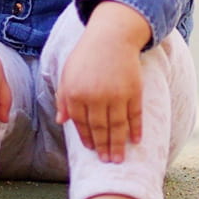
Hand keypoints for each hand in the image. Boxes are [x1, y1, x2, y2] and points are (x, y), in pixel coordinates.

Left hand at [57, 3, 150, 163]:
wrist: (112, 36)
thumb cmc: (87, 56)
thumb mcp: (68, 74)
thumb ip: (63, 98)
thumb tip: (61, 122)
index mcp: (76, 94)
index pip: (81, 123)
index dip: (87, 138)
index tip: (92, 149)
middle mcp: (95, 97)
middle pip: (100, 129)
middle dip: (103, 147)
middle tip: (107, 161)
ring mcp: (116, 95)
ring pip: (117, 126)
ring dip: (118, 144)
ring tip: (119, 159)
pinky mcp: (133, 91)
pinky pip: (135, 115)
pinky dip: (136, 129)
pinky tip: (136, 140)